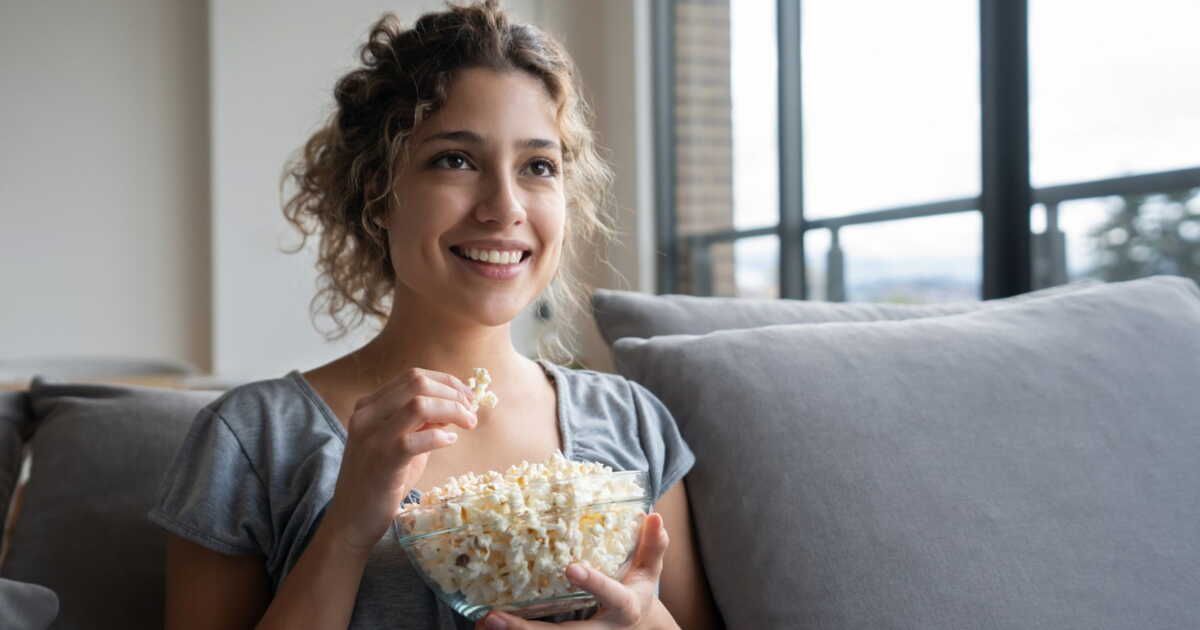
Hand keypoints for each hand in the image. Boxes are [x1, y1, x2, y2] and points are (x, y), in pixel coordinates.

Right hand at [322, 367, 478, 553]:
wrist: (351, 521)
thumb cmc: (380, 482)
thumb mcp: (401, 444)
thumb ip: (422, 423)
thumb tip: (455, 405)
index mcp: (369, 406)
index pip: (412, 377)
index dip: (446, 383)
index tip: (467, 397)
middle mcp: (366, 415)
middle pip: (417, 383)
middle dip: (453, 393)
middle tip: (471, 411)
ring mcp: (371, 436)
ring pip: (419, 404)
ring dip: (452, 410)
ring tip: (468, 424)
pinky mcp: (381, 460)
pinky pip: (416, 438)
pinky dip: (439, 436)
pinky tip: (449, 442)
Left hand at [475, 513, 677, 629]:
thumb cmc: (637, 592)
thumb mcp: (649, 571)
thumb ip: (653, 545)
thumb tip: (654, 515)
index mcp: (624, 607)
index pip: (611, 595)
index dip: (593, 583)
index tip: (570, 568)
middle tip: (495, 616)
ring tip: (485, 622)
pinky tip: (486, 628)